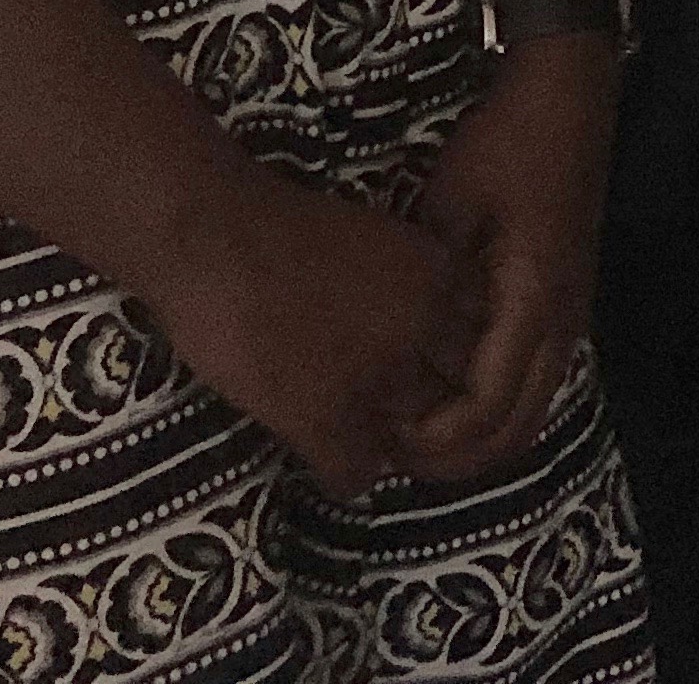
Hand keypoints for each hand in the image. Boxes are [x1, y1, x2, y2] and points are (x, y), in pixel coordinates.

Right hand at [150, 170, 474, 495]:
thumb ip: (409, 282)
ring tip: (364, 441)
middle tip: (400, 418)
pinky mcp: (326, 420)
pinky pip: (357, 475)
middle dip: (432, 413)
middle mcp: (423, 331)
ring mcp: (378, 379)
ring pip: (411, 445)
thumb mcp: (377, 235)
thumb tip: (417, 325)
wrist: (213, 234)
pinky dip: (342, 473)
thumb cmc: (282, 223)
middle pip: (456, 399)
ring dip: (388, 445)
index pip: (485, 343)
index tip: (432, 371)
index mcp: (440, 277)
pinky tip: (324, 456)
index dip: (455, 362)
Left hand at [396, 33, 618, 482]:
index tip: (378, 439)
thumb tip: (387, 348)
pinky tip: (448, 395)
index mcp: (533, 300)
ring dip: (480, 439)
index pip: (486, 406)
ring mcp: (571, 313)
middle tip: (391, 458)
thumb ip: (428, 284)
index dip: (434, 439)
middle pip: (518, 429)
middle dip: (457, 459)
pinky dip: (496, 407)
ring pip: (532, 410)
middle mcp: (562, 321)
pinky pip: (536, 381)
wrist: (568, 96)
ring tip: (415, 438)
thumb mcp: (450, 208)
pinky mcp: (565, 300)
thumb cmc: (506, 143)